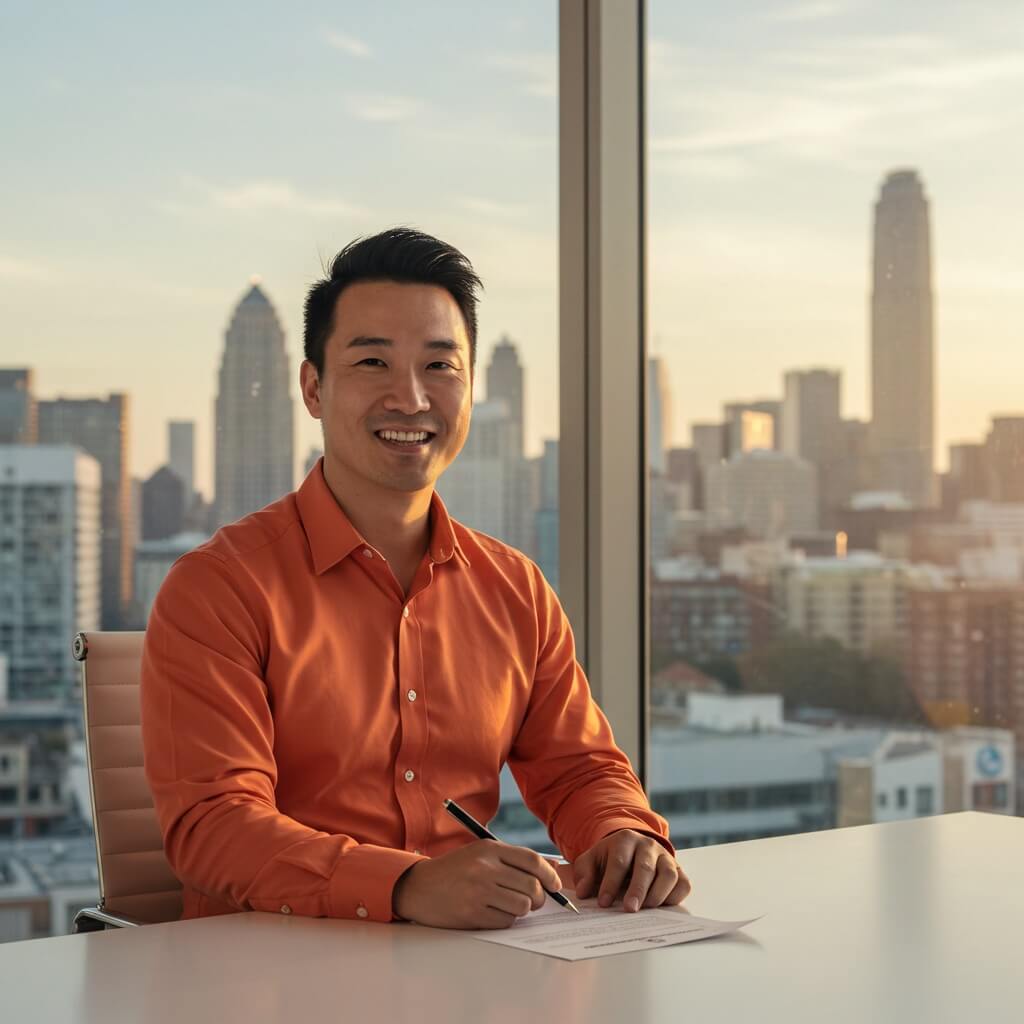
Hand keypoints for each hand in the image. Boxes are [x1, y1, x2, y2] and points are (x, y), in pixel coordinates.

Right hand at [392, 840, 563, 929]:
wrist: (419, 886)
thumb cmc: (455, 869)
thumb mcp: (481, 854)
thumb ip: (513, 859)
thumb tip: (553, 868)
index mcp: (489, 849)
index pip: (533, 861)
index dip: (550, 875)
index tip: (555, 886)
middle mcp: (485, 868)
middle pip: (532, 886)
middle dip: (540, 897)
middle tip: (535, 901)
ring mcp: (478, 892)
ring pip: (522, 906)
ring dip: (523, 909)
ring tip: (512, 905)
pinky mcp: (472, 914)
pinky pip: (506, 921)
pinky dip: (506, 919)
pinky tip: (495, 912)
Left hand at [573, 829, 689, 912]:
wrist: (632, 850)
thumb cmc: (610, 859)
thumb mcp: (592, 860)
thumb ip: (584, 873)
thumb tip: (583, 891)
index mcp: (625, 840)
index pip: (619, 862)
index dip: (611, 883)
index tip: (604, 903)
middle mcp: (648, 846)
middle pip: (645, 867)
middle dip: (637, 890)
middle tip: (629, 909)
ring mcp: (666, 857)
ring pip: (668, 874)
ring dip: (657, 894)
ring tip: (645, 909)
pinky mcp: (679, 870)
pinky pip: (683, 884)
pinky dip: (675, 896)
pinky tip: (661, 907)